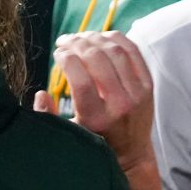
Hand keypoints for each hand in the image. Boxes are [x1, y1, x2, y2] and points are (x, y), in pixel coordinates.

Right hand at [42, 31, 156, 170]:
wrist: (132, 152)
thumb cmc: (94, 140)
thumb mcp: (68, 133)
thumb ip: (49, 116)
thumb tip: (42, 93)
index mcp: (97, 118)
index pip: (80, 79)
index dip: (66, 59)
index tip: (57, 54)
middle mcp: (120, 105)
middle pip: (97, 60)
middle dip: (76, 43)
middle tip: (64, 41)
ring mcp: (137, 93)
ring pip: (115, 52)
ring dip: (94, 38)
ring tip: (80, 38)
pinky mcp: (148, 86)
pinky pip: (134, 52)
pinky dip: (116, 39)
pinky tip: (101, 37)